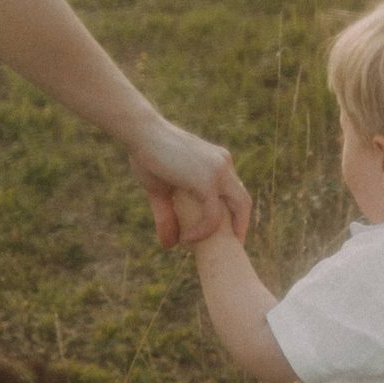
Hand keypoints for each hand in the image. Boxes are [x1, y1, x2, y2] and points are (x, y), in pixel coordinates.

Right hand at [125, 118, 250, 247]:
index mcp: (218, 162)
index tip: (224, 233)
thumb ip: (168, 217)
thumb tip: (168, 246)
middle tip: (231, 247)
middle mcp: (223, 164)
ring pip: (238, 207)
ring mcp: (218, 170)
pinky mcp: (206, 180)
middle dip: (240, 226)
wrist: (140, 133)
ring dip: (228, 231)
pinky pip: (213, 214)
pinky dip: (203, 230)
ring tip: (210, 249)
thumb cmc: (147, 156)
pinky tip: (188, 239)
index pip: (235, 192)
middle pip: (243, 201)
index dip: (232, 215)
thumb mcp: (160, 191)